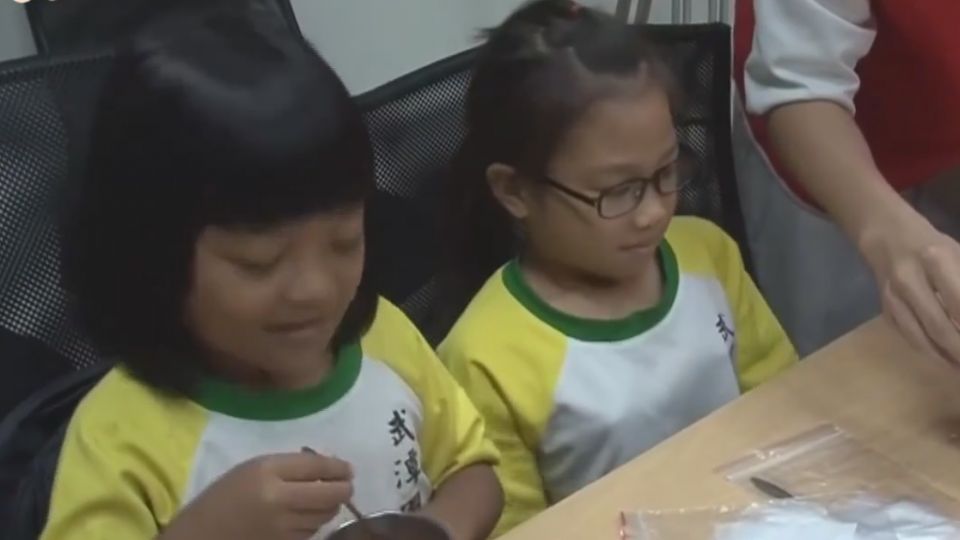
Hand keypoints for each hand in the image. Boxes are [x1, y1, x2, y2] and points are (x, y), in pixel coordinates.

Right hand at [159, 452, 352, 539]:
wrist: (199, 537)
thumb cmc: (224, 497)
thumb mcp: (252, 469)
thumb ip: (288, 466)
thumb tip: (327, 467)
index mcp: (267, 472)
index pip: (317, 467)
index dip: (338, 467)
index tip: (348, 469)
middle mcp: (279, 500)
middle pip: (330, 494)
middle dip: (344, 489)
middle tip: (346, 486)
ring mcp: (283, 528)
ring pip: (324, 516)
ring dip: (329, 508)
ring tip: (323, 500)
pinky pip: (311, 533)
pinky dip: (315, 524)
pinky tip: (306, 518)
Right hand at [859, 212, 959, 364]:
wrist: (888, 239)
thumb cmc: (935, 248)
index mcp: (935, 260)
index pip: (959, 304)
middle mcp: (908, 280)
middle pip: (940, 326)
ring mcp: (892, 297)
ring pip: (921, 337)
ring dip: (946, 359)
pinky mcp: (885, 310)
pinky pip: (909, 337)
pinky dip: (930, 353)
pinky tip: (947, 361)